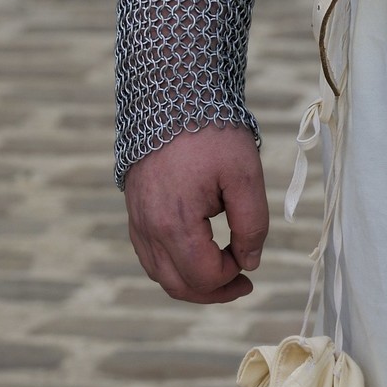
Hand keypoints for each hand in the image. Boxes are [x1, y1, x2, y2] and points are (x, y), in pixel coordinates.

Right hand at [123, 126, 267, 304]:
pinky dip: (174, 263)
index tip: (249, 257)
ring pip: (160, 273)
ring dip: (192, 280)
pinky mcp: (134, 209)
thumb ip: (253, 224)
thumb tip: (250, 263)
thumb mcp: (246, 176)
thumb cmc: (212, 133)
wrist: (174, 95)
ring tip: (224, 269)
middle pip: (177, 285)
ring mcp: (136, 219)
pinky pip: (149, 254)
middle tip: (243, 281)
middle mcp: (148, 228)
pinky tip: (198, 251)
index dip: (231, 277)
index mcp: (174, 223)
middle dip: (213, 290)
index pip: (203, 277)